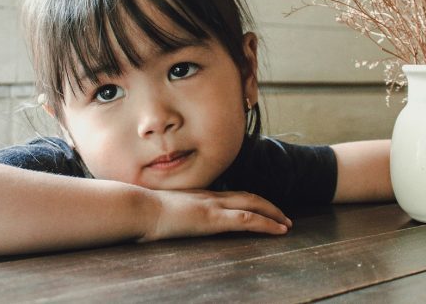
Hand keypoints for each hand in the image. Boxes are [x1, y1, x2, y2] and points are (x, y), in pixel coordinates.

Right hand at [143, 189, 291, 241]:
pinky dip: (266, 223)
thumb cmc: (145, 212)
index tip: (263, 210)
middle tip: (284, 218)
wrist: (139, 208)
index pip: (232, 195)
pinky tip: (278, 230)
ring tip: (286, 225)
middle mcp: (211, 197)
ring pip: (253, 205)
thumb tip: (172, 220)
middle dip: (269, 207)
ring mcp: (213, 206)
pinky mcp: (213, 219)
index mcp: (201, 196)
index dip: (251, 202)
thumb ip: (174, 213)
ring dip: (273, 214)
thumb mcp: (163, 211)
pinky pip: (247, 220)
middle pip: (248, 197)